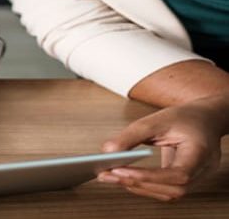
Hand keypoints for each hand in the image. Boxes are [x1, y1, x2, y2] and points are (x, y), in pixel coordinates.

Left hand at [98, 94, 228, 200]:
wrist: (204, 120)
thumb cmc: (184, 117)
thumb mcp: (157, 119)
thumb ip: (132, 135)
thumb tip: (108, 150)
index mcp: (201, 153)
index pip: (179, 174)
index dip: (149, 176)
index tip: (120, 171)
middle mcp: (202, 171)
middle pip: (172, 189)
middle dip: (137, 183)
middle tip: (106, 174)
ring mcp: (196, 179)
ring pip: (167, 194)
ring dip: (137, 187)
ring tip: (109, 177)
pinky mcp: (184, 181)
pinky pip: (165, 190)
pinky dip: (143, 185)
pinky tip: (123, 178)